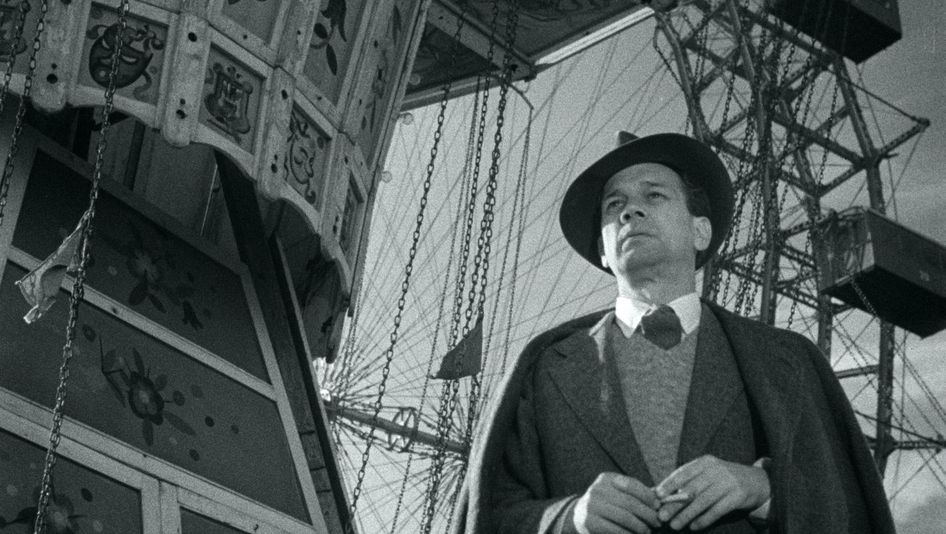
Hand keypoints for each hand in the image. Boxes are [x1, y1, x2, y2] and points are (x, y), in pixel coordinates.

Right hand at [573, 472, 659, 533]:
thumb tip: (659, 501)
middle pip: (630, 502)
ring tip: (647, 531)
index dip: (648, 496)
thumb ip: (635, 494)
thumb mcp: (617, 492)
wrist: (579, 515)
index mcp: (606, 479)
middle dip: (648, 514)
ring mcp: (592, 506)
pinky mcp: (590, 523)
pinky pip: (616, 530)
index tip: (659, 506)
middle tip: (657, 522)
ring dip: (640, 526)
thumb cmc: (607, 503)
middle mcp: (597, 490)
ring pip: (624, 517)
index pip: (632, 485)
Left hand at [654, 455, 769, 530]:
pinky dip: (704, 519)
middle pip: (691, 489)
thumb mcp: (706, 474)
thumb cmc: (722, 479)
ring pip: (703, 501)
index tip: (658, 496)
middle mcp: (716, 470)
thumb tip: (658, 493)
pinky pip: (718, 510)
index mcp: (705, 462)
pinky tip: (694, 527)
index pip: (683, 473)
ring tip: (675, 525)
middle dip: (675, 504)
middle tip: (662, 516)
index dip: (669, 484)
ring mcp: (728, 482)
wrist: (757, 481)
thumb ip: (685, 482)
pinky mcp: (738, 496)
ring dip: (687, 515)